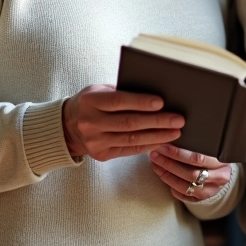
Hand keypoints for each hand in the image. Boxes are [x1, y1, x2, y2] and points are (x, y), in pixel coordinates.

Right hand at [61, 84, 182, 160]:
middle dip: (157, 121)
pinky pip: (129, 150)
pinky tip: (163, 140)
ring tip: (176, 131)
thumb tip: (155, 94)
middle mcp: (91, 122)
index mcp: (90, 101)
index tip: (162, 102)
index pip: (119, 101)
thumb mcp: (99, 90)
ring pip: (132, 139)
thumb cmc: (91, 102)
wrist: (67, 126)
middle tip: (178, 119)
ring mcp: (95, 141)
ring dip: (157, 135)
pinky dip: (148, 145)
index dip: (141, 102)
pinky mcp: (101, 155)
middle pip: (129, 122)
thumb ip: (122, 91)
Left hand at [149, 144, 232, 201]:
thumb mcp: (213, 146)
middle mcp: (219, 178)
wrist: (224, 171)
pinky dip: (172, 187)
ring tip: (156, 164)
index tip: (163, 146)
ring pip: (186, 186)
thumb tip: (173, 133)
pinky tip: (163, 176)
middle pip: (190, 173)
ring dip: (167, 175)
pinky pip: (185, 195)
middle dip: (169, 164)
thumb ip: (199, 142)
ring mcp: (211, 190)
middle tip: (155, 154)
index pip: (197, 159)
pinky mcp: (203, 199)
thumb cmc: (215, 154)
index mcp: (222, 162)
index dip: (178, 153)